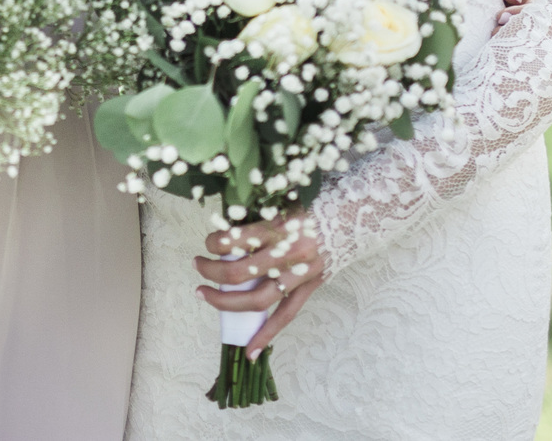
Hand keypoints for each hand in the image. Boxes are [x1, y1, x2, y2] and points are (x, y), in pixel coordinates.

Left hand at [195, 215, 324, 357]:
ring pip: (256, 299)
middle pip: (238, 272)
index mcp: (278, 227)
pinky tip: (250, 351)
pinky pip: (286, 315)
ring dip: (225, 301)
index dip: (214, 242)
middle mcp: (287, 254)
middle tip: (197, 265)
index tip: (209, 241)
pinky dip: (267, 334)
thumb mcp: (283, 202)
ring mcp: (299, 275)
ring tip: (203, 294)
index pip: (234, 240)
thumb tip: (226, 223)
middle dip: (210, 270)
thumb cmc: (315, 203)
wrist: (355, 216)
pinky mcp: (310, 287)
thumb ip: (257, 215)